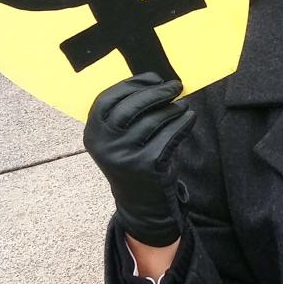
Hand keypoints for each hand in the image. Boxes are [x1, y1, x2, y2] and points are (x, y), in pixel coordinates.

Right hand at [83, 74, 195, 246]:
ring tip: (182, 105)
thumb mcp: (118, 140)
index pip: (108, 98)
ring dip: (172, 108)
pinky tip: (189, 118)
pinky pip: (169, 135)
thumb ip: (126, 114)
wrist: (140, 205)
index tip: (154, 78)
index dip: (132, 84)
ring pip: (152, 120)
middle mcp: (104, 145)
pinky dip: (182, 124)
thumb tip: (155, 81)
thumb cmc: (133, 162)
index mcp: (93, 134)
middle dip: (156, 92)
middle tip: (175, 86)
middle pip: (131, 106)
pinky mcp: (147, 165)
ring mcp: (125, 156)